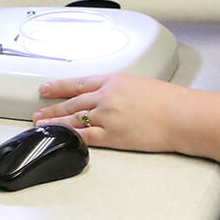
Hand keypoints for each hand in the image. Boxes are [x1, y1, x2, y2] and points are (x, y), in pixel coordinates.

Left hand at [33, 73, 196, 153]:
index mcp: (113, 80)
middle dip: (52, 107)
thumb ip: (120, 89)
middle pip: (72, 102)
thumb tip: (109, 97)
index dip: (59, 86)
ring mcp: (107, 116)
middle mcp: (106, 96)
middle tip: (37, 111)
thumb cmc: (170, 101)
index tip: (45, 88)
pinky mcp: (112, 136)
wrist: (182, 115)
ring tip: (41, 126)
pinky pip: (85, 137)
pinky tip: (60, 139)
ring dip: (55, 123)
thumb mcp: (140, 84)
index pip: (79, 83)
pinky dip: (69, 137)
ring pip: (73, 119)